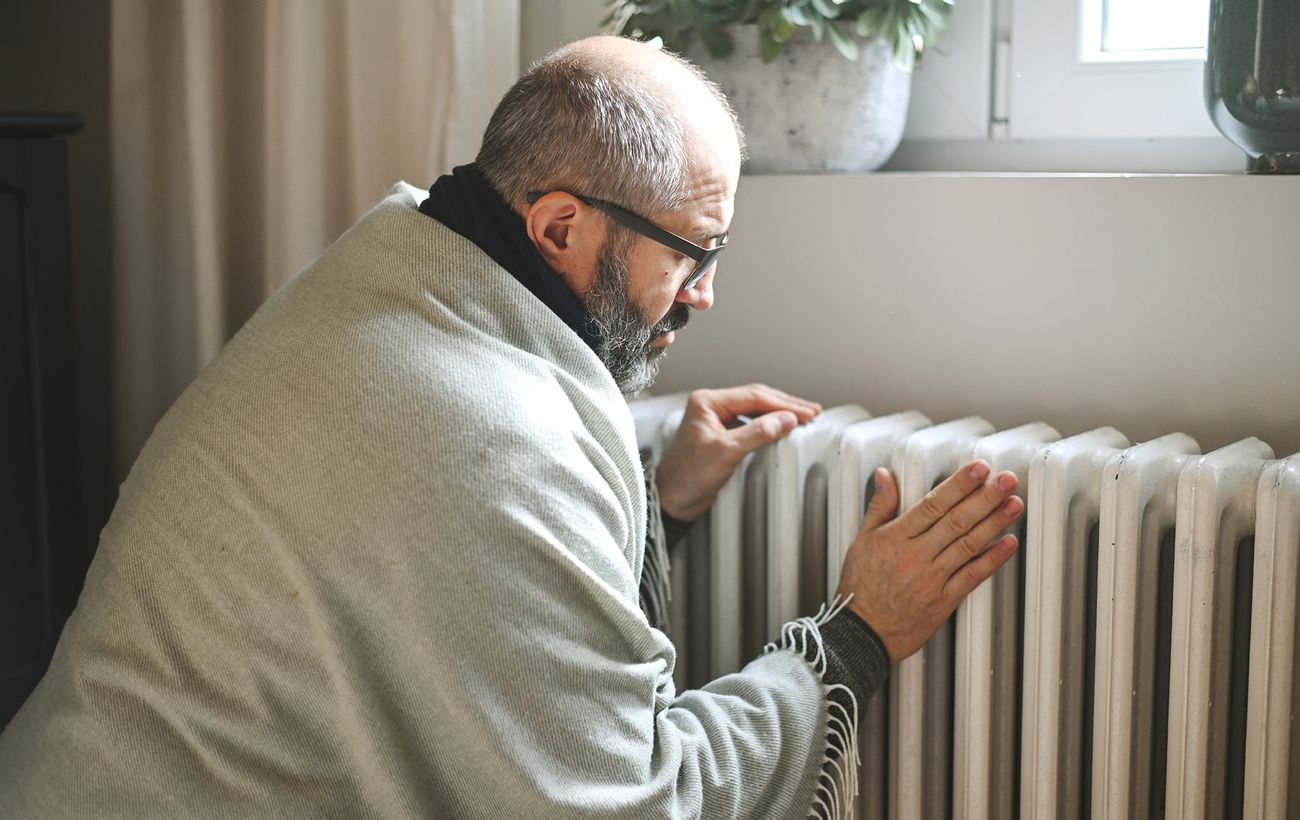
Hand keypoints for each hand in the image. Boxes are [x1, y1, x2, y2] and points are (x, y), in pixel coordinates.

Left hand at [655, 384, 820, 521]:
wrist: (672, 501)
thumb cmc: (688, 476)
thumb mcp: (726, 452)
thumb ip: (758, 433)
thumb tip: (787, 419)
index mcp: (706, 402)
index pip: (753, 396)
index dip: (783, 404)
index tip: (807, 412)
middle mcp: (711, 406)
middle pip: (756, 399)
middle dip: (785, 405)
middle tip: (813, 411)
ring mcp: (716, 420)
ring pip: (755, 409)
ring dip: (779, 413)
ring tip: (804, 417)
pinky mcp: (721, 435)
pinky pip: (751, 423)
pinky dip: (770, 424)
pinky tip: (783, 427)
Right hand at [835, 460, 1023, 662]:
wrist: (862, 634)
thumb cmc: (860, 587)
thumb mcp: (861, 541)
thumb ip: (879, 506)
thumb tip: (885, 475)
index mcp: (895, 538)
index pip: (933, 504)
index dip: (959, 484)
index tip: (979, 468)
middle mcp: (916, 556)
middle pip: (956, 520)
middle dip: (985, 497)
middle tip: (1007, 479)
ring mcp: (932, 579)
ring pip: (968, 545)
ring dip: (995, 522)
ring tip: (1014, 504)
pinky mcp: (944, 601)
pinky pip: (972, 576)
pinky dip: (993, 559)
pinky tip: (1009, 543)